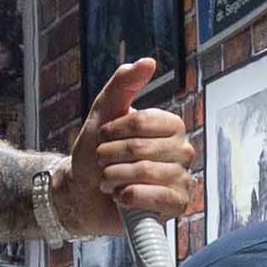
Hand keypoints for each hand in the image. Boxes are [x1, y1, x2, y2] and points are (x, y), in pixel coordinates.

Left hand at [59, 62, 198, 236]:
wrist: (84, 194)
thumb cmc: (95, 154)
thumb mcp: (103, 114)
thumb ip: (123, 85)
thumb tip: (148, 62)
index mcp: (170, 126)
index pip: (143, 121)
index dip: (114, 131)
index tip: (103, 137)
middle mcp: (182, 150)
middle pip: (141, 149)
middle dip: (109, 157)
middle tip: (103, 163)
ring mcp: (182, 178)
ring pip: (145, 173)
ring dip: (114, 178)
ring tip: (108, 181)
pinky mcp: (178, 204)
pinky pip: (158, 198)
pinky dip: (130, 197)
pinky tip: (122, 197)